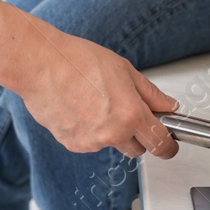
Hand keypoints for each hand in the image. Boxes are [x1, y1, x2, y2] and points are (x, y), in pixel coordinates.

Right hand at [10, 19, 180, 159]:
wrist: (41, 65)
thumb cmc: (78, 61)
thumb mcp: (124, 70)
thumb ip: (150, 93)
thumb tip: (168, 106)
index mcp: (130, 114)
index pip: (159, 143)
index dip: (169, 146)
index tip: (169, 145)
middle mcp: (112, 133)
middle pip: (137, 149)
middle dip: (138, 135)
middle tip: (127, 110)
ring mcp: (90, 142)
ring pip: (111, 143)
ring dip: (110, 130)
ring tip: (95, 101)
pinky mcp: (72, 144)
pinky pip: (90, 142)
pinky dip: (90, 130)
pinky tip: (80, 107)